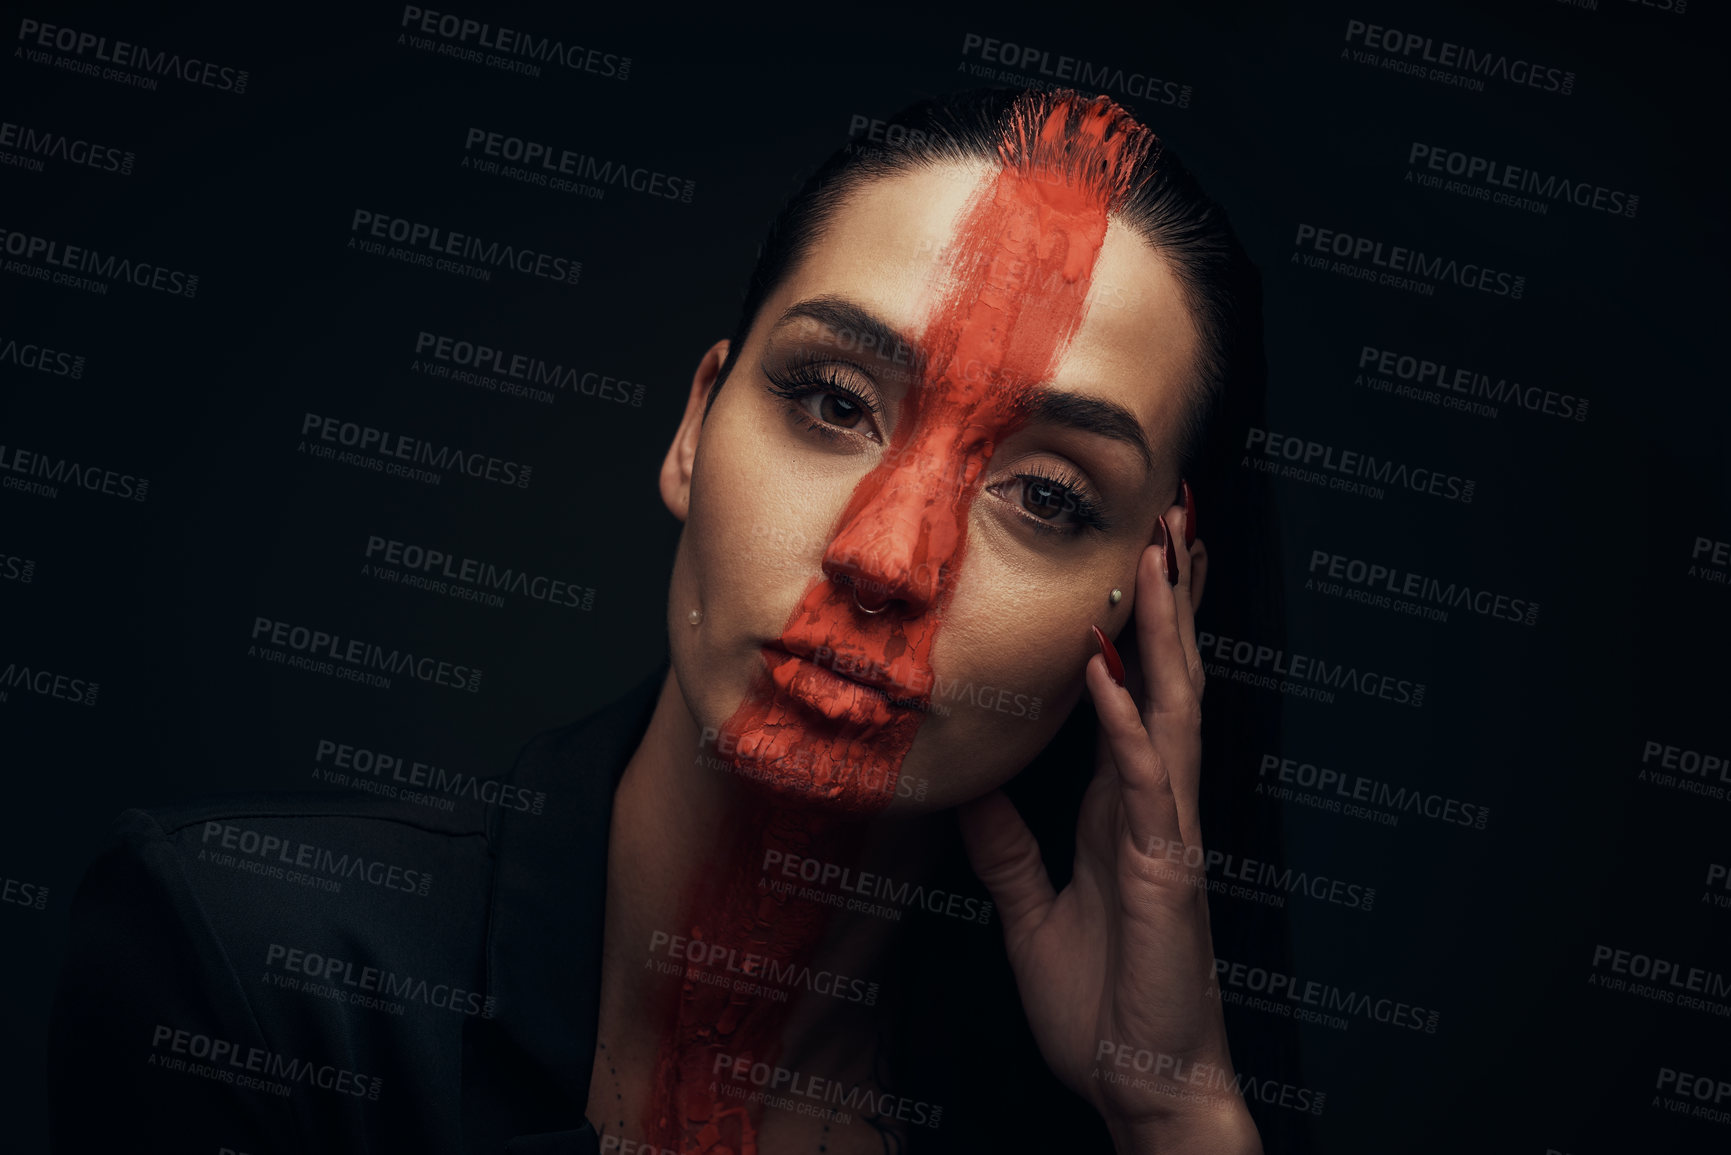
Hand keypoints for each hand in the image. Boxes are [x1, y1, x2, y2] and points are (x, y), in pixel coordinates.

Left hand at [958, 501, 1261, 1154]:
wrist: (1138, 1082)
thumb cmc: (1100, 1004)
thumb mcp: (1028, 912)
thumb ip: (1005, 849)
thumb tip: (968, 790)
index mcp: (1120, 806)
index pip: (1130, 694)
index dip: (1135, 627)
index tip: (1137, 557)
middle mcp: (1152, 801)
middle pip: (1164, 678)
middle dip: (1169, 598)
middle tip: (1173, 515)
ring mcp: (1167, 828)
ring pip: (1171, 705)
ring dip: (1164, 628)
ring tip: (1162, 552)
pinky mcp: (1166, 864)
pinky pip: (1144, 776)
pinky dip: (1125, 718)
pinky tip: (1109, 669)